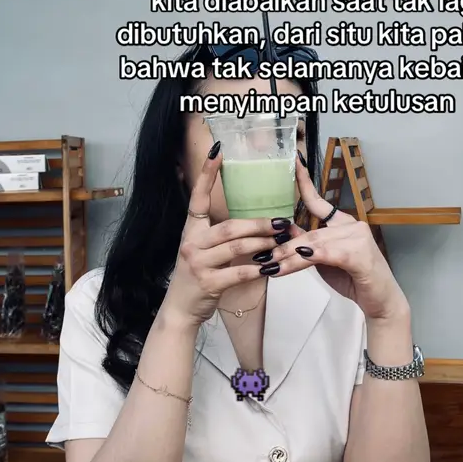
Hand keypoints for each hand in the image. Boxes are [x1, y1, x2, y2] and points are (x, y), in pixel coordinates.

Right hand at [162, 152, 283, 326]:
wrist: (180, 309)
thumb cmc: (197, 276)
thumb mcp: (202, 250)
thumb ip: (220, 236)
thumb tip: (250, 222)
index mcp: (191, 231)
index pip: (198, 198)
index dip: (207, 175)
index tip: (218, 151)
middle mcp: (191, 244)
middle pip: (229, 227)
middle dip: (259, 224)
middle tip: (283, 222)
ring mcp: (198, 264)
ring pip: (236, 247)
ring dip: (263, 243)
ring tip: (283, 241)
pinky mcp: (208, 283)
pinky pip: (237, 273)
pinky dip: (257, 270)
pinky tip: (271, 267)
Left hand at [265, 156, 409, 320]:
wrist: (380, 300)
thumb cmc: (353, 278)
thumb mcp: (324, 260)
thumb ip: (308, 245)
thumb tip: (284, 233)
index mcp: (343, 223)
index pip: (319, 201)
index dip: (305, 182)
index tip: (294, 161)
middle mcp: (352, 225)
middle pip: (310, 233)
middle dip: (285, 247)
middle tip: (264, 258)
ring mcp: (358, 239)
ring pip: (316, 245)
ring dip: (291, 258)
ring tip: (272, 267)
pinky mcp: (361, 256)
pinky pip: (332, 254)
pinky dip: (316, 255)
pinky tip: (302, 256)